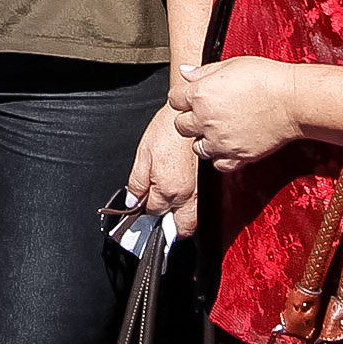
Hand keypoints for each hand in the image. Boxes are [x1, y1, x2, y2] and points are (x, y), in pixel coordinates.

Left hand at [126, 104, 200, 235]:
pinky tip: (184, 199)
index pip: (153, 211)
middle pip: (180, 228)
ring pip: (194, 220)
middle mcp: (187, 195)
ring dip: (183, 222)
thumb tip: (133, 201)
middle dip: (169, 229)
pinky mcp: (209, 184)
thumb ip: (137, 182)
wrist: (190, 115)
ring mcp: (201, 191)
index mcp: (167, 188)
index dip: (145, 207)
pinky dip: (194, 209)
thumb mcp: (143, 154)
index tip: (142, 202)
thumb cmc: (167, 129)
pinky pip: (203, 207)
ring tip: (171, 212)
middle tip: (159, 220)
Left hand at [168, 57, 313, 169]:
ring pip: (197, 147)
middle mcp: (205, 119)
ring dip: (203, 139)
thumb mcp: (230, 65)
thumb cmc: (265, 78)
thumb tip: (185, 72)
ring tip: (218, 130)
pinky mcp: (236, 156)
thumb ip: (203, 71)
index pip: (174, 99)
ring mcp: (220, 141)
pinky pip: (218, 164)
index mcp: (200, 94)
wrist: (292, 100)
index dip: (183, 98)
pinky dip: (221, 157)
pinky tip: (229, 145)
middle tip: (205, 114)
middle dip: (189, 119)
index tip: (191, 97)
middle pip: (180, 126)